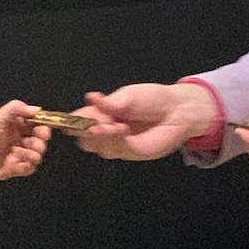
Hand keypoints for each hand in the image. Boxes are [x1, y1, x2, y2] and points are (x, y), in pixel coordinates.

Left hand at [0, 100, 48, 180]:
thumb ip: (15, 109)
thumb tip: (37, 109)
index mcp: (14, 125)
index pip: (35, 124)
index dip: (43, 126)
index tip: (44, 129)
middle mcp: (17, 139)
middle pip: (39, 140)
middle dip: (41, 141)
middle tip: (38, 143)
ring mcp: (16, 154)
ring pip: (36, 154)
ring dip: (34, 153)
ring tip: (22, 152)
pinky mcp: (13, 168)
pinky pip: (29, 168)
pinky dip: (27, 165)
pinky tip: (17, 161)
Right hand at [76, 82, 216, 160]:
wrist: (177, 109)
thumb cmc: (152, 99)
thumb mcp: (129, 95)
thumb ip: (110, 102)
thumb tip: (91, 97)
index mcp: (99, 115)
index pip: (77, 122)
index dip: (72, 121)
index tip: (77, 118)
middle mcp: (105, 132)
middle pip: (85, 140)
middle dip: (87, 133)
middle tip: (96, 123)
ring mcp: (117, 144)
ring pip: (100, 147)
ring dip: (104, 137)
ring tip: (114, 125)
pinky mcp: (132, 153)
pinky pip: (119, 150)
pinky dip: (117, 141)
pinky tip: (122, 130)